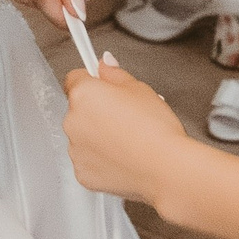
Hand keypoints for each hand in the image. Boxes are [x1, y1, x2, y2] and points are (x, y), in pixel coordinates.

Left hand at [64, 58, 189, 203]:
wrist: (165, 168)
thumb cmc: (155, 129)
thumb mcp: (139, 88)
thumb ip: (114, 74)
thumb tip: (104, 65)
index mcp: (83, 95)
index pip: (74, 79)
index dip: (92, 82)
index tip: (102, 87)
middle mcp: (72, 122)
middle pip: (79, 110)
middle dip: (97, 111)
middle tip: (125, 116)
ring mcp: (75, 150)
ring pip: (83, 136)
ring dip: (98, 136)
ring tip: (127, 140)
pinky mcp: (82, 173)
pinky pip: (88, 161)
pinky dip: (101, 160)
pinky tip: (123, 158)